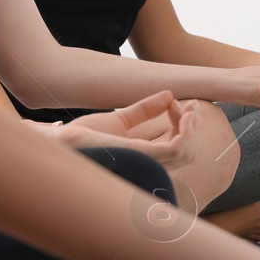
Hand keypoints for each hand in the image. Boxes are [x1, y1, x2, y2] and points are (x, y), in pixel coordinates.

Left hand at [54, 91, 195, 168]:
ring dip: (194, 128)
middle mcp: (149, 164)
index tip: (175, 104)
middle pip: (188, 151)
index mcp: (145, 158)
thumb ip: (144, 110)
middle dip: (195, 126)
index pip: (178, 146)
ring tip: (190, 108)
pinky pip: (178, 148)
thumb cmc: (84, 136)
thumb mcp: (120, 118)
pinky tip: (184, 115)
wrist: (64, 140)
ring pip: (187, 151)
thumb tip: (168, 95)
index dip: (183, 125)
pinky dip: (187, 132)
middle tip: (192, 105)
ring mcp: (147, 162)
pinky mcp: (143, 156)